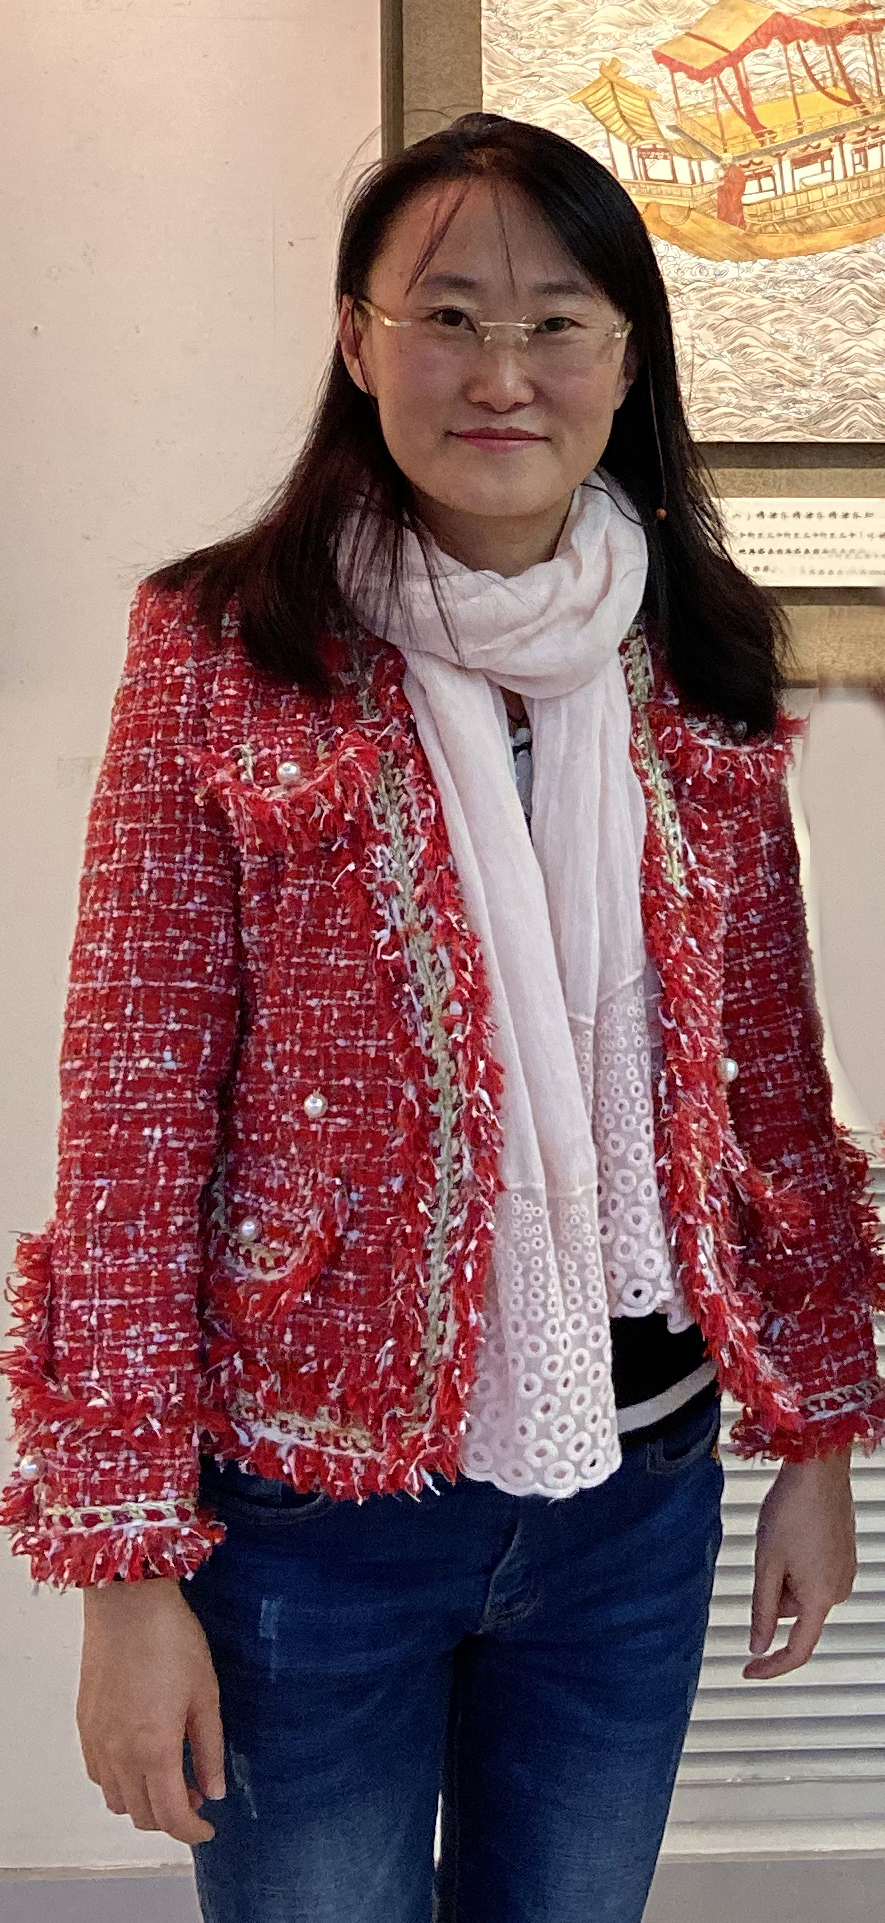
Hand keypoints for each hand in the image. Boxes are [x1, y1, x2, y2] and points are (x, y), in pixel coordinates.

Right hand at [77, 1577, 224, 1843]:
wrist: (127, 1602)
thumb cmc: (171, 1640)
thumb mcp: (205, 1695)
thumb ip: (209, 1749)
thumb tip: (214, 1791)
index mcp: (154, 1749)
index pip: (171, 1817)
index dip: (192, 1832)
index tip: (208, 1828)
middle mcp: (119, 1754)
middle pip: (141, 1815)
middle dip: (171, 1817)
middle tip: (194, 1793)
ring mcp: (97, 1740)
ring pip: (116, 1799)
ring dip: (143, 1801)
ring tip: (169, 1773)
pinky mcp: (85, 1724)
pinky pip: (99, 1773)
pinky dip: (120, 1780)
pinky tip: (140, 1756)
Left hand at [744, 1449, 856, 1680]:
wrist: (817, 1470)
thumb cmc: (792, 1510)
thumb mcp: (766, 1563)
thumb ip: (762, 1610)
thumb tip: (758, 1646)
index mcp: (820, 1598)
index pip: (797, 1649)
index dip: (772, 1666)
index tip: (749, 1671)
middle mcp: (839, 1590)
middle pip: (794, 1612)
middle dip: (774, 1593)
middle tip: (765, 1555)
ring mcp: (845, 1572)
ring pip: (802, 1592)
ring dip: (784, 1576)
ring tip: (779, 1539)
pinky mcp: (844, 1556)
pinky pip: (813, 1575)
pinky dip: (796, 1564)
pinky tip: (792, 1534)